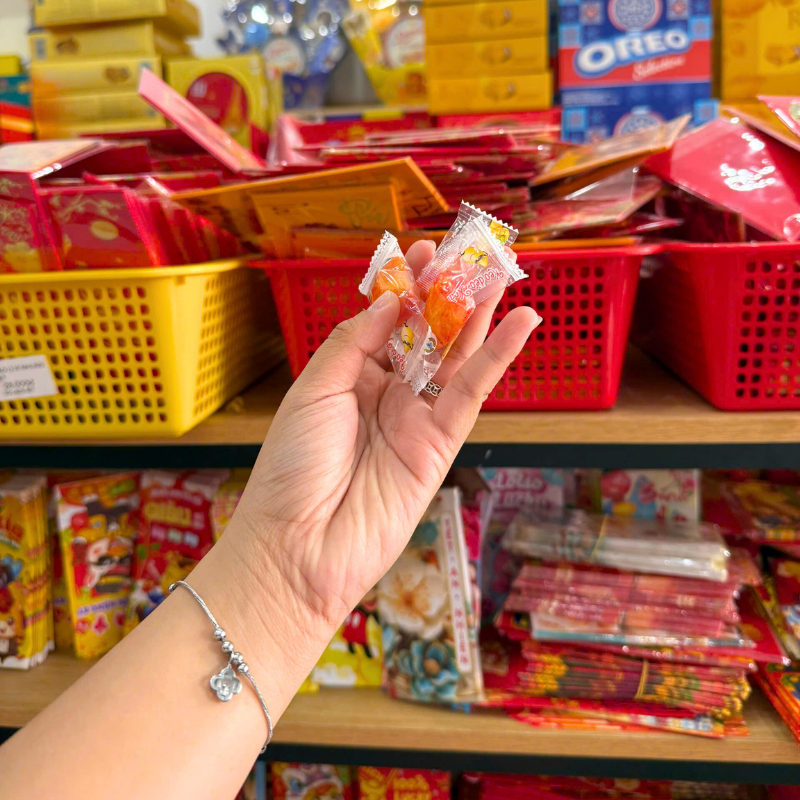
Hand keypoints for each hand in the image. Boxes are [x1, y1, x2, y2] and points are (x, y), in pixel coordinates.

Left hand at [233, 241, 539, 629]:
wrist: (298, 544)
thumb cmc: (292, 467)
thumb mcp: (314, 390)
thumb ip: (353, 342)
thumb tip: (393, 300)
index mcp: (350, 378)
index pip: (388, 322)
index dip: (407, 287)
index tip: (423, 250)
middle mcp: (387, 394)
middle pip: (426, 335)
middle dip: (448, 293)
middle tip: (472, 252)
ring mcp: (416, 418)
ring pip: (455, 357)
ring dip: (479, 316)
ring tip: (500, 272)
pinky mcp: (440, 444)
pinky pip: (472, 393)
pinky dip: (497, 357)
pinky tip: (521, 322)